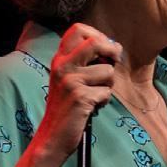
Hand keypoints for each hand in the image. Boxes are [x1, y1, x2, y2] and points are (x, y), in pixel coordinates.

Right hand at [34, 23, 122, 160]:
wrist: (52, 136)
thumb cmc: (66, 108)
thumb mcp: (68, 79)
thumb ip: (84, 62)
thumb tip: (114, 47)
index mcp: (59, 59)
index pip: (78, 29)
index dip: (98, 35)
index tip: (105, 49)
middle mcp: (62, 66)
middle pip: (95, 42)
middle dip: (112, 51)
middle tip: (114, 62)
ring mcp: (70, 81)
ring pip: (107, 71)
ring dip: (108, 84)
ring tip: (95, 95)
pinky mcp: (80, 97)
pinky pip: (106, 92)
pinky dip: (104, 101)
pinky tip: (92, 107)